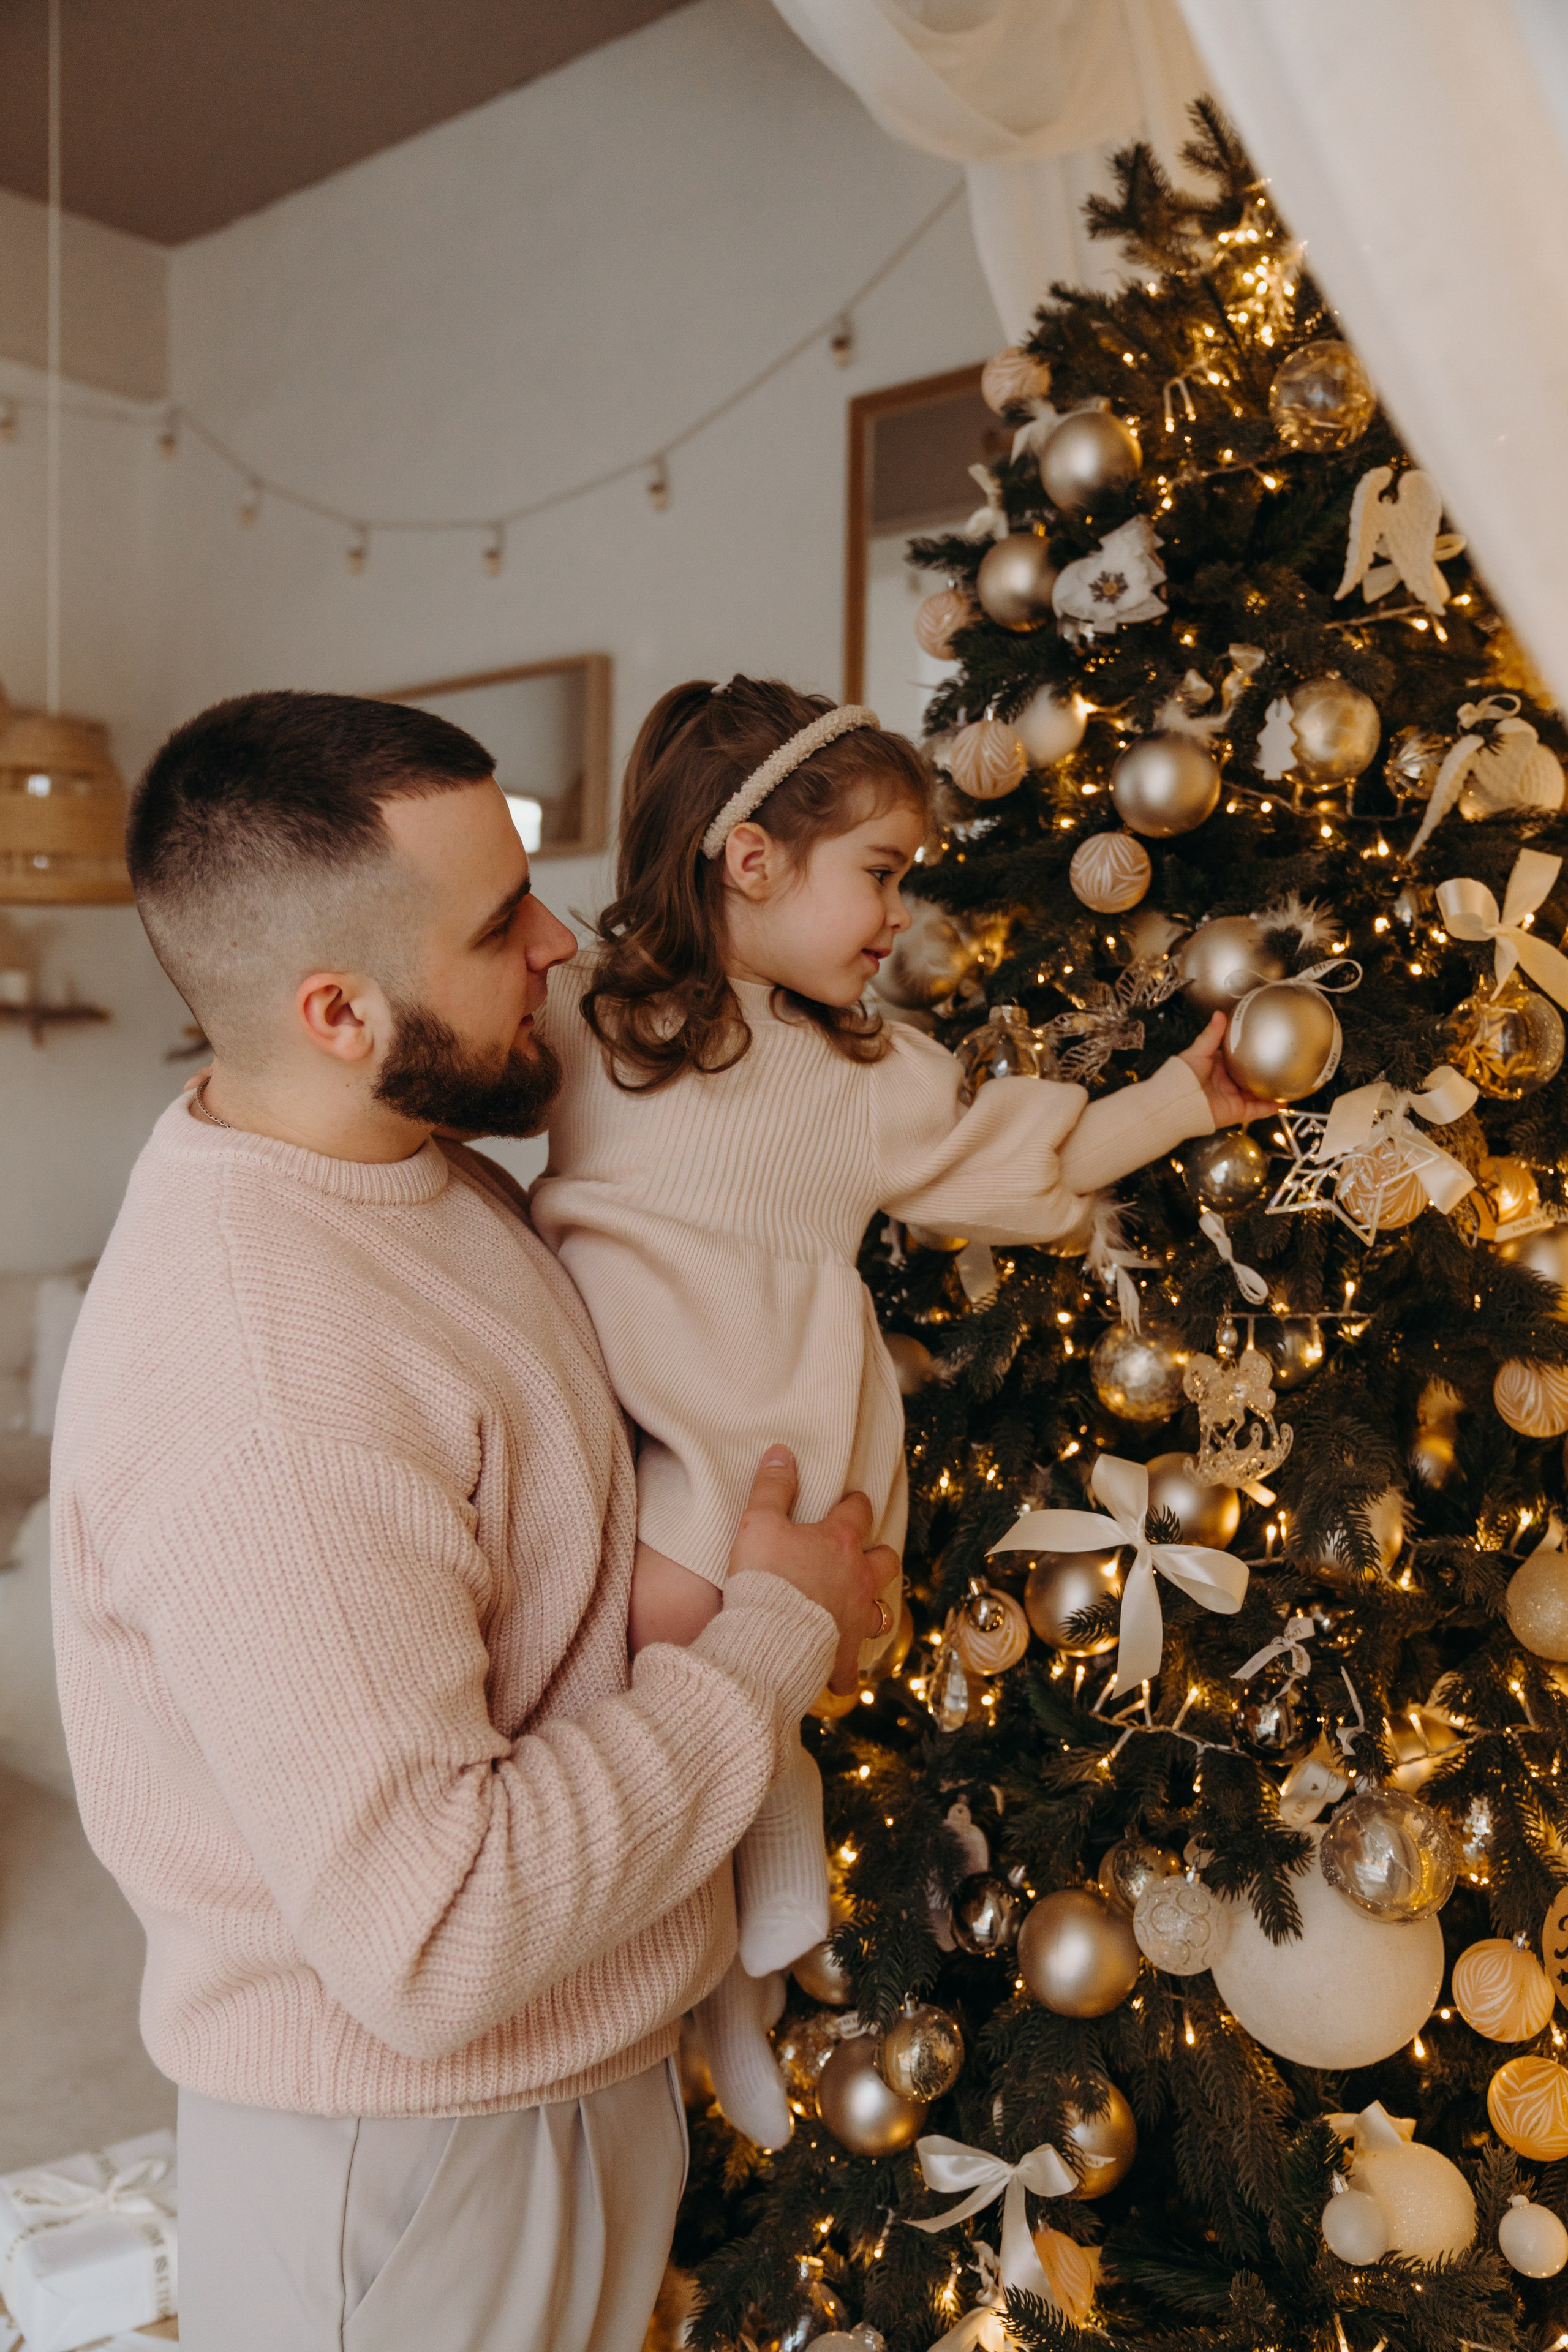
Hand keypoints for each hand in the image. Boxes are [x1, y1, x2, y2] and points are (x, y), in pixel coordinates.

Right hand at [729, 1447, 892, 1691]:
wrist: (769, 1638)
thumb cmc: (765, 1578)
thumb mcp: (759, 1521)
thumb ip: (772, 1487)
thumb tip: (782, 1454)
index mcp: (841, 1542)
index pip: (858, 1511)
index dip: (854, 1504)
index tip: (848, 1501)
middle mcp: (859, 1579)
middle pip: (886, 1560)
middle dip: (877, 1555)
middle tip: (859, 1554)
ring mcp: (856, 1619)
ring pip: (882, 1611)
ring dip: (870, 1607)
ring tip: (854, 1606)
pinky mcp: (844, 1657)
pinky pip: (852, 1668)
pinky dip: (844, 1666)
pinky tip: (834, 1666)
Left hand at [1178, 1010, 1279, 1127]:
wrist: (1177, 1102)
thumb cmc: (1181, 1078)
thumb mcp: (1197, 1051)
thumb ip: (1211, 1035)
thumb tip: (1219, 1014)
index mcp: (1218, 1067)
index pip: (1238, 1058)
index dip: (1250, 1053)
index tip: (1263, 1043)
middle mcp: (1227, 1083)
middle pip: (1250, 1076)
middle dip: (1264, 1071)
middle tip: (1280, 1062)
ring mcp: (1233, 1098)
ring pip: (1257, 1094)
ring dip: (1271, 1089)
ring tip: (1287, 1082)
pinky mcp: (1237, 1111)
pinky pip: (1257, 1110)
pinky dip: (1270, 1107)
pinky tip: (1282, 1101)